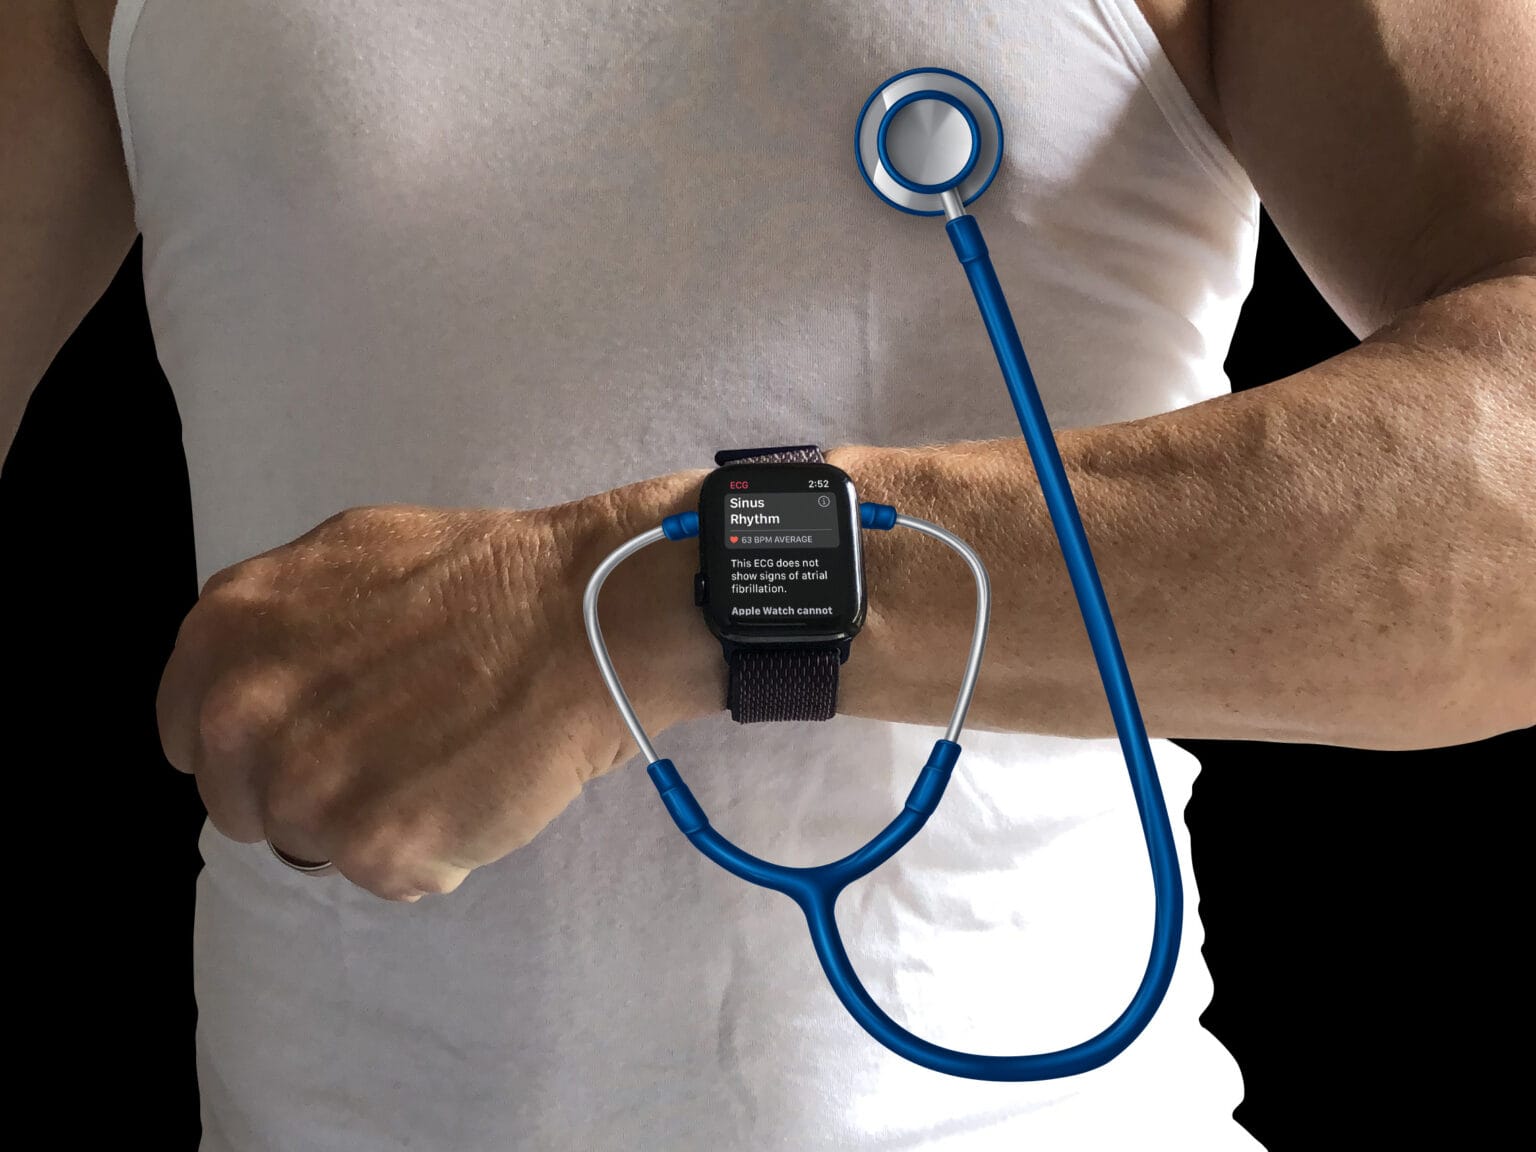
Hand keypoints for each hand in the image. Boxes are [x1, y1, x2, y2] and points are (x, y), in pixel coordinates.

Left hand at [157, 473, 716, 900]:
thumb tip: (258, 676)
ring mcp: (302, 787)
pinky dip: (433, 852)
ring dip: (374, 822)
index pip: (190, 735)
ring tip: (448, 760)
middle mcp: (239, 715)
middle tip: (396, 749)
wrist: (583, 619)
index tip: (312, 737)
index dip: (257, 741)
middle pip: (243, 803)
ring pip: (314, 845)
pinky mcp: (372, 845)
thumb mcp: (346, 556)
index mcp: (223, 635)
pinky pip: (389, 876)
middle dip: (309, 788)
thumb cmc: (486, 578)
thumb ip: (278, 624)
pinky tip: (476, 789)